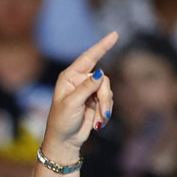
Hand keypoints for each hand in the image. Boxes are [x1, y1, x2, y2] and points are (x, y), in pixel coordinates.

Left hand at [41, 32, 117, 161]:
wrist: (65, 141)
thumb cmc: (62, 121)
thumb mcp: (72, 103)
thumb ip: (87, 87)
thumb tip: (101, 73)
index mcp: (70, 77)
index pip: (88, 58)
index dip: (102, 46)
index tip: (114, 35)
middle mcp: (80, 81)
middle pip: (103, 79)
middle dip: (104, 97)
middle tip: (102, 113)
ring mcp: (89, 91)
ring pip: (108, 91)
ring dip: (105, 107)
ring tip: (97, 121)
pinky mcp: (96, 101)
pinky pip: (109, 101)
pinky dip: (105, 113)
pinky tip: (96, 123)